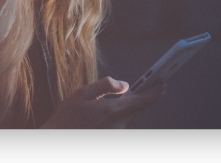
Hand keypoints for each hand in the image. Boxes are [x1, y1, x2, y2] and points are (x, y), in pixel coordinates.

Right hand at [39, 76, 165, 128]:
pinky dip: (129, 117)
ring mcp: (117, 132)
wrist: (59, 136)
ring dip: (138, 108)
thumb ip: (106, 86)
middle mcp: (118, 124)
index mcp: (112, 110)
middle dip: (147, 98)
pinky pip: (126, 125)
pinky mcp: (113, 135)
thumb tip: (124, 84)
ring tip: (138, 97)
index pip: (142, 100)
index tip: (162, 84)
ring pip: (134, 119)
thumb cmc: (68, 117)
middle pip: (140, 110)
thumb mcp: (82, 94)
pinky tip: (122, 111)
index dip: (154, 91)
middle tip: (154, 87)